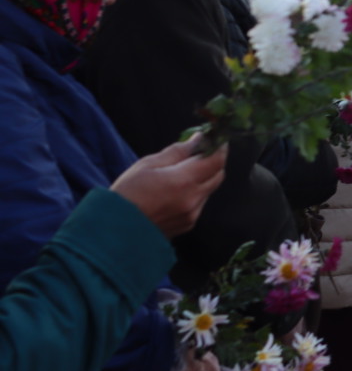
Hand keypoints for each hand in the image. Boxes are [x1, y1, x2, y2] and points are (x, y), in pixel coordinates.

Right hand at [111, 139, 228, 238]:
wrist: (112, 231)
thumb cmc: (126, 194)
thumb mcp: (148, 165)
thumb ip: (178, 151)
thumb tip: (198, 139)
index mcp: (184, 181)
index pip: (216, 161)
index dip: (220, 148)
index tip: (216, 139)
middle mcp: (193, 199)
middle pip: (218, 175)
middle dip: (214, 162)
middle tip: (200, 153)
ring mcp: (191, 215)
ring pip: (209, 190)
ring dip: (203, 179)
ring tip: (181, 174)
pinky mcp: (187, 225)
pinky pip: (199, 205)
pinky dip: (194, 194)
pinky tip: (174, 193)